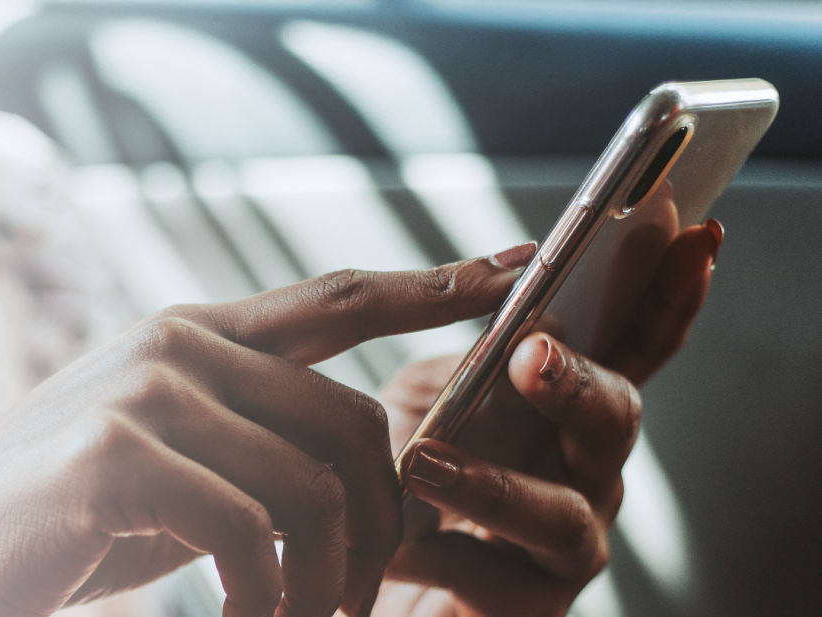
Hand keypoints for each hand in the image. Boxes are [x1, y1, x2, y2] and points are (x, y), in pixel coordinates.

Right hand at [0, 252, 533, 616]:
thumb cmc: (50, 529)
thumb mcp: (166, 474)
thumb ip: (248, 448)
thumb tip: (363, 474)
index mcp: (188, 336)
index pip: (336, 297)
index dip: (435, 283)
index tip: (520, 271)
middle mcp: (172, 344)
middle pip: (355, 420)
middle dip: (382, 528)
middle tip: (357, 608)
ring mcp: (142, 392)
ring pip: (315, 483)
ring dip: (329, 581)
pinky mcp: (112, 455)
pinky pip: (252, 532)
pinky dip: (268, 600)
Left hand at [375, 219, 722, 615]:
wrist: (349, 571)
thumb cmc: (394, 478)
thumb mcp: (421, 398)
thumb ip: (467, 354)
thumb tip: (508, 282)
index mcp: (567, 406)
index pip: (636, 345)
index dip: (669, 295)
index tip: (694, 238)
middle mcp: (583, 471)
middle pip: (615, 420)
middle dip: (579, 384)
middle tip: (532, 354)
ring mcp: (566, 544)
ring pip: (562, 515)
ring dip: (496, 485)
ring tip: (424, 463)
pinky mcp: (528, 608)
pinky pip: (498, 583)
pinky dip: (439, 555)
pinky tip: (393, 542)